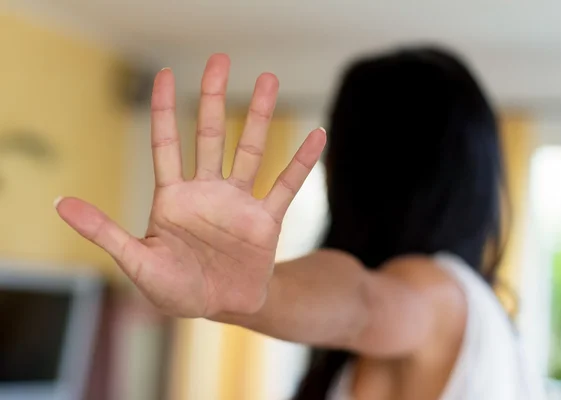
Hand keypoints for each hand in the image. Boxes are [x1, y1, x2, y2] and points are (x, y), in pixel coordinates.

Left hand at [55, 54, 325, 317]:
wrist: (217, 308)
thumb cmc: (174, 287)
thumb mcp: (135, 261)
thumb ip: (104, 231)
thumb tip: (60, 204)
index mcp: (174, 197)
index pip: (166, 145)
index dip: (163, 110)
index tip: (165, 75)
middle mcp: (207, 191)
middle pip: (210, 135)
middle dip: (213, 97)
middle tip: (220, 60)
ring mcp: (238, 202)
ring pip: (250, 150)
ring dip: (259, 116)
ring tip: (268, 79)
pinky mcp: (265, 220)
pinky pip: (286, 186)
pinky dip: (301, 163)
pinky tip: (317, 138)